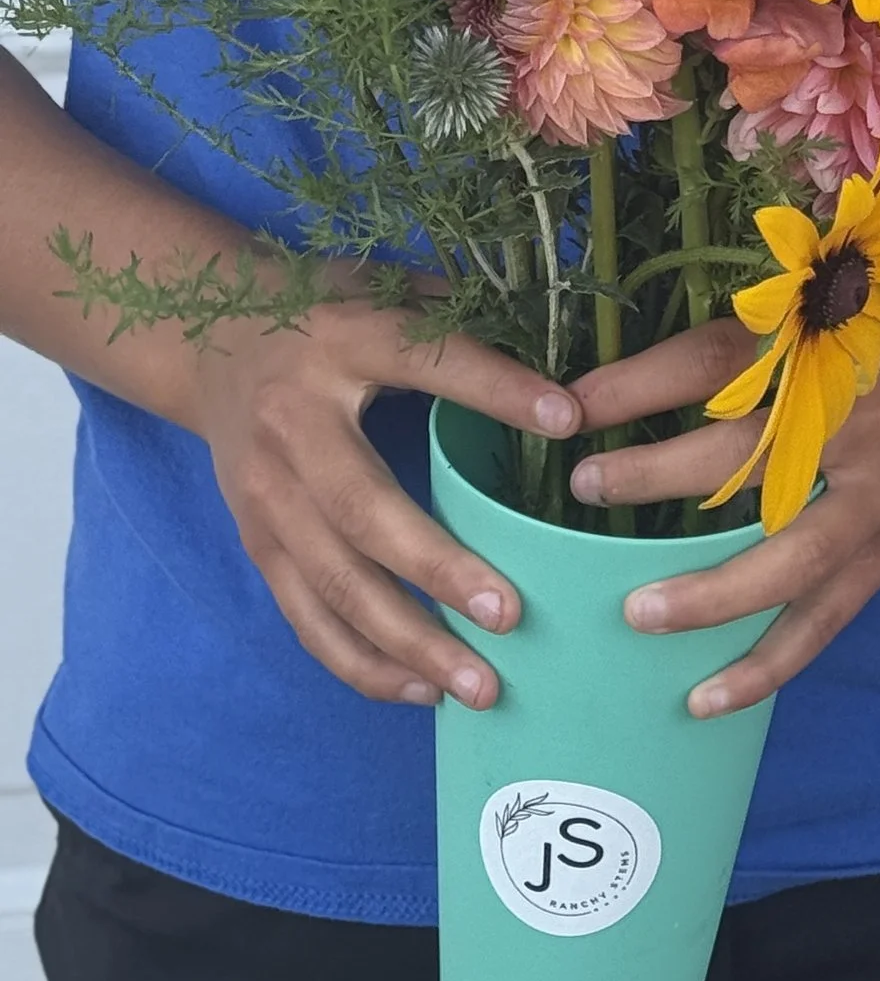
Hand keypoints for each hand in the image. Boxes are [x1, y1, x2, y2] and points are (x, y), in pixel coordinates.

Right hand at [188, 271, 580, 709]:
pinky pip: (305, 618)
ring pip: (331, 584)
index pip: (426, 360)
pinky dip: (360, 663)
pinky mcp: (255, 543)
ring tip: (478, 686)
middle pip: (364, 509)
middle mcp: (293, 424)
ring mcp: (266, 495)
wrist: (209, 341)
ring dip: (405, 644)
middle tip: (512, 615)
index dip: (495, 388)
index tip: (569, 419)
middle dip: (437, 569)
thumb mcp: (385, 289)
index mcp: (342, 341)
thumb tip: (563, 360)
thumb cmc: (328, 313)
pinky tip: (420, 691)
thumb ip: (461, 318)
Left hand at [564, 280, 879, 715]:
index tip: (572, 403)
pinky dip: (766, 664)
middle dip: (653, 475)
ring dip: (705, 593)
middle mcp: (857, 421)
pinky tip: (707, 699)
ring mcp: (879, 497)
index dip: (640, 383)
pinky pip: (822, 619)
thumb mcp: (857, 306)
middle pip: (740, 456)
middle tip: (583, 488)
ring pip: (782, 560)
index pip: (718, 360)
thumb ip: (775, 337)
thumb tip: (659, 371)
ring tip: (634, 614)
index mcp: (834, 347)